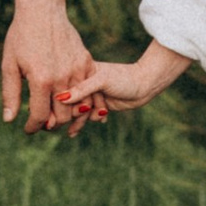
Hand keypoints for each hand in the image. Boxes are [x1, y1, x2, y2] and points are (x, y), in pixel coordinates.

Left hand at [0, 0, 97, 131]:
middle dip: (50, 125)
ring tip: (55, 114)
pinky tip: (70, 99)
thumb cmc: (21, 36)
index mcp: (41, 80)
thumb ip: (11, 95)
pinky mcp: (87, 62)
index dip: (33, 127)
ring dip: (67, 115)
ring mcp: (77, 70)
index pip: (40, 117)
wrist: (42, 10)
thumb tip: (9, 120)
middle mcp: (62, 78)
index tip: (28, 129)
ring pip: (78, 106)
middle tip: (41, 123)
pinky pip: (89, 90)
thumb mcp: (9, 65)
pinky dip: (82, 99)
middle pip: (62, 117)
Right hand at [63, 44, 185, 116]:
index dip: (64, 104)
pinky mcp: (102, 104)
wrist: (145, 85)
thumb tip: (60, 98)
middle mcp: (86, 83)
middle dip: (73, 114)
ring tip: (73, 133)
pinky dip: (94, 118)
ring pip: (81, 111)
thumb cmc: (124, 78)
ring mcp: (94, 94)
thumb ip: (81, 89)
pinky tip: (101, 120)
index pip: (66, 90)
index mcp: (83, 72)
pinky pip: (91, 114)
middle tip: (77, 119)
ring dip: (81, 120)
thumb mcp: (101, 81)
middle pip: (72, 102)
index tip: (63, 113)